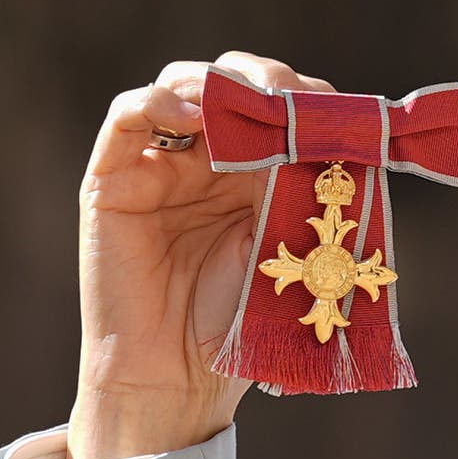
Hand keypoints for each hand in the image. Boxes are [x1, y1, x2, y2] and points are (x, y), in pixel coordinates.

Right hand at [65, 51, 334, 458]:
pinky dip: (158, 101)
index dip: (310, 100)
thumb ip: (304, 189)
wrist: (179, 377)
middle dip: (269, 81)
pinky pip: (127, 116)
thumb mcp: (288, 246)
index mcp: (255, 172)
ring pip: (182, 84)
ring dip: (220, 84)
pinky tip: (191, 116)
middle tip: (295, 100)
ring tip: (253, 106)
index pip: (281, 106)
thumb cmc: (239, 322)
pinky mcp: (113, 177)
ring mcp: (159, 162)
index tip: (344, 115)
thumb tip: (342, 134)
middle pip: (233, 82)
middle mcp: (206, 158)